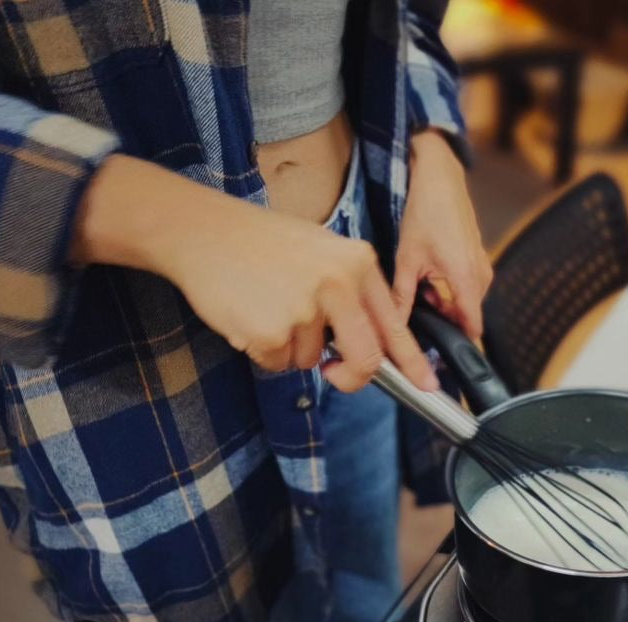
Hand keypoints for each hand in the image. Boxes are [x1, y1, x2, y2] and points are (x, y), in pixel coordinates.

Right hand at [71, 154, 437, 391]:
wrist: (200, 230)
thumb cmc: (259, 244)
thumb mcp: (319, 253)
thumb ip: (350, 294)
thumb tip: (373, 346)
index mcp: (356, 263)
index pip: (393, 323)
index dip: (412, 361)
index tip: (426, 384)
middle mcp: (338, 284)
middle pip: (365, 359)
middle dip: (351, 376)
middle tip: (334, 372)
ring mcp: (305, 308)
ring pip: (311, 361)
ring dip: (289, 348)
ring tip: (267, 306)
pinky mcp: (272, 330)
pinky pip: (278, 363)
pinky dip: (263, 350)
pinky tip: (249, 315)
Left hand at [393, 131, 492, 337]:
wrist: (440, 175)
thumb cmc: (425, 211)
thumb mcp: (407, 258)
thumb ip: (402, 296)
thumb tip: (393, 325)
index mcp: (466, 279)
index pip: (472, 328)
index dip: (456, 344)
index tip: (439, 353)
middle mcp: (481, 275)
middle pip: (465, 316)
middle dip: (443, 320)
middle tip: (417, 311)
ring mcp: (482, 265)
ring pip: (465, 300)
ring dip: (445, 303)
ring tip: (420, 289)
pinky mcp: (478, 256)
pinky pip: (467, 285)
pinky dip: (449, 288)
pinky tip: (430, 276)